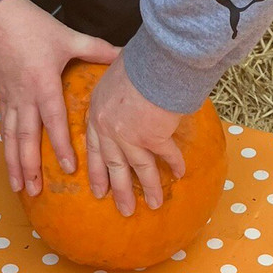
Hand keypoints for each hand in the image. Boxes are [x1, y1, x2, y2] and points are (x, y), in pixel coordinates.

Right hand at [0, 0, 118, 195]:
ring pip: (11, 138)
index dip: (62, 146)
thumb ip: (97, 49)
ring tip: (19, 187)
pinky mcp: (1, 97)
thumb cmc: (33, 25)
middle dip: (31, 166)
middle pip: (27, 138)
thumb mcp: (68, 37)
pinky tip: (9, 166)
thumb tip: (125, 54)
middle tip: (36, 191)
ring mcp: (10, 98)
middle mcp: (25, 97)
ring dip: (14, 164)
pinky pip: (3, 128)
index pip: (54, 121)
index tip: (70, 168)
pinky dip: (6, 149)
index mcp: (43, 84)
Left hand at [86, 55, 184, 215]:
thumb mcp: (113, 73)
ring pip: (139, 169)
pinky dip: (175, 165)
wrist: (154, 62)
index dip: (97, 171)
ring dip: (149, 189)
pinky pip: (166, 157)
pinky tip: (180, 174)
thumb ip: (116, 90)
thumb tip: (125, 89)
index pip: (92, 148)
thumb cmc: (137, 61)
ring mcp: (130, 136)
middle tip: (124, 211)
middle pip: (113, 166)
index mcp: (97, 113)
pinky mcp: (152, 138)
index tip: (99, 191)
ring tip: (155, 205)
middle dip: (119, 191)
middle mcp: (109, 129)